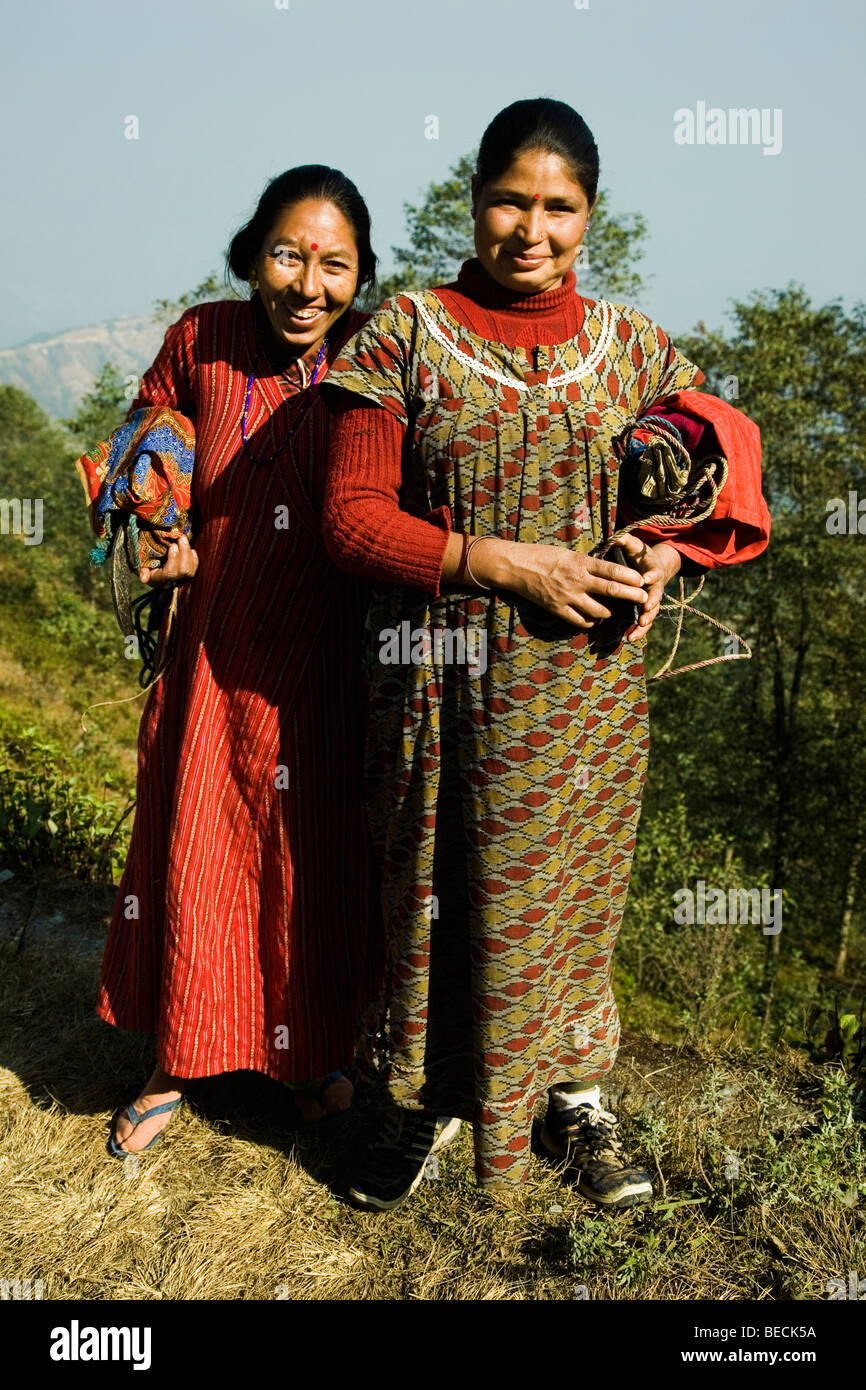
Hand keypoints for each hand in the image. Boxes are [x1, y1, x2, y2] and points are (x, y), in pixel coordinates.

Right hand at [139, 531, 198, 586]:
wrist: (153, 575)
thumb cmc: (146, 567)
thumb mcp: (142, 568)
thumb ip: (143, 571)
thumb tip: (143, 579)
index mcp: (159, 580)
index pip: (170, 572)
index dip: (174, 559)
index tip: (173, 545)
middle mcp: (172, 582)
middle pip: (184, 571)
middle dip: (184, 553)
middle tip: (181, 538)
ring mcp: (180, 580)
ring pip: (190, 570)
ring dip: (188, 553)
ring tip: (184, 539)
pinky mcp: (187, 576)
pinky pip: (194, 569)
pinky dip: (194, 558)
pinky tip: (191, 549)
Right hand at [460, 534, 649, 630]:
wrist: (516, 566)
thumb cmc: (542, 555)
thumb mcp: (568, 553)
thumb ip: (587, 564)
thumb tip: (606, 570)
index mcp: (581, 563)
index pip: (612, 570)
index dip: (630, 577)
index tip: (643, 580)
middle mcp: (577, 580)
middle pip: (611, 590)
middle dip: (631, 596)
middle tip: (644, 598)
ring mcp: (568, 597)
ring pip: (599, 611)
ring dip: (609, 612)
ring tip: (613, 611)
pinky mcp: (558, 609)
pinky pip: (580, 621)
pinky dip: (590, 621)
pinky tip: (593, 618)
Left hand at [618, 536, 680, 641]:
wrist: (652, 567)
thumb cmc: (641, 555)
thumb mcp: (635, 545)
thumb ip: (626, 540)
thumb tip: (617, 535)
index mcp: (654, 570)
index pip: (654, 572)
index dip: (651, 575)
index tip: (646, 578)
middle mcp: (655, 587)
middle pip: (656, 596)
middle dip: (651, 604)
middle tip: (645, 610)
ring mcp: (652, 600)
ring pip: (651, 613)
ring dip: (645, 623)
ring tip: (637, 630)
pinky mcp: (646, 609)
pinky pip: (644, 622)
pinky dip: (638, 631)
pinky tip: (630, 638)